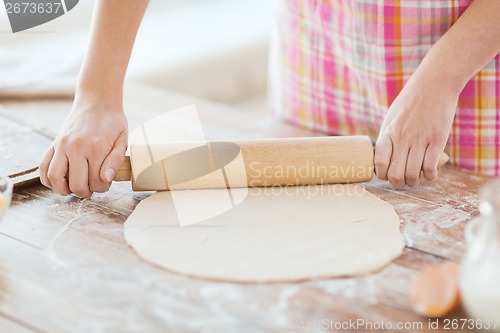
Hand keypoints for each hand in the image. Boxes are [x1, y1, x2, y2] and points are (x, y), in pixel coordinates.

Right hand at [40, 94, 127, 197]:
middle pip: (76, 184)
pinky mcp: (53, 143)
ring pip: (54, 178)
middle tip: (92, 188)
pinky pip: (43, 166)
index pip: (96, 182)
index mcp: (96, 148)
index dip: (102, 188)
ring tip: (74, 188)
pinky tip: (58, 182)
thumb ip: (115, 161)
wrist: (97, 101)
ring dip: (64, 190)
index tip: (105, 182)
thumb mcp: (122, 140)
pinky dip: (47, 179)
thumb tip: (105, 179)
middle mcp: (76, 147)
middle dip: (85, 192)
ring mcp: (61, 145)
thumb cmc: (112, 122)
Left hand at [374, 71, 458, 188]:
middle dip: (398, 183)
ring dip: (414, 182)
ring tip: (416, 178)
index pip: (379, 163)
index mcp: (388, 133)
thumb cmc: (411, 102)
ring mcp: (420, 140)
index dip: (382, 175)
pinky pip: (431, 168)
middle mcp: (402, 139)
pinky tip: (429, 173)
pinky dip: (430, 176)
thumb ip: (388, 138)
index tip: (386, 175)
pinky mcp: (438, 140)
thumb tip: (382, 159)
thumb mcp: (391, 118)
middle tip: (402, 181)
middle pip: (396, 174)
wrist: (434, 84)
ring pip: (413, 175)